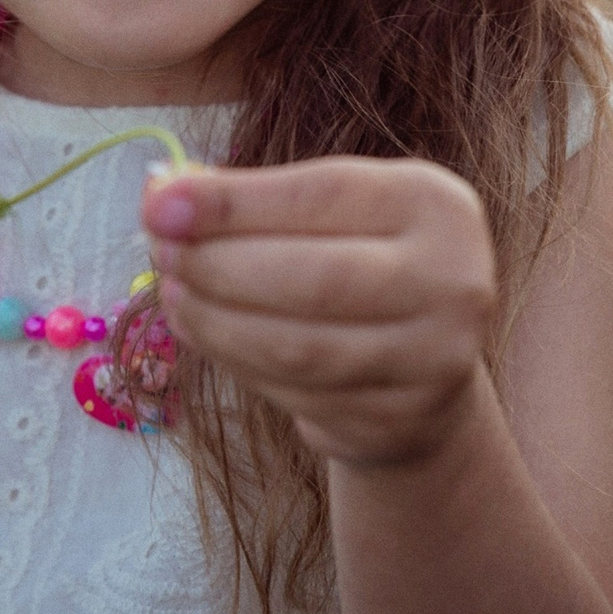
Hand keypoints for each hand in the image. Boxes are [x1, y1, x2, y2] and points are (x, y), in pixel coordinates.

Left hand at [143, 157, 497, 467]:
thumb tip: (160, 196)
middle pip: (315, 277)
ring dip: (216, 321)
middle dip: (218, 265)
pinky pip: (296, 393)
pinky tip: (204, 333)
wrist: (423, 363)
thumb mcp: (327, 211)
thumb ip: (253, 199)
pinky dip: (236, 361)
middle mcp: (453, 280)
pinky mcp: (399, 420)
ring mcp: (434, 359)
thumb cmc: (357, 260)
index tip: (159, 203)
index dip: (235, 201)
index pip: (325, 193)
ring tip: (173, 293)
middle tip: (160, 252)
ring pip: (299, 347)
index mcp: (436, 203)